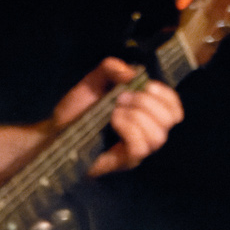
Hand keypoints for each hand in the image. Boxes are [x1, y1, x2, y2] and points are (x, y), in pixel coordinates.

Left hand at [53, 57, 183, 175]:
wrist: (55, 132)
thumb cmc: (77, 109)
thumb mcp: (93, 81)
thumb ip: (111, 69)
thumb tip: (132, 73)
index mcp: (146, 113)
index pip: (174, 109)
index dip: (166, 96)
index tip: (146, 86)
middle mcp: (147, 132)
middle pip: (170, 120)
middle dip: (147, 102)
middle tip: (122, 98)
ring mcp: (138, 149)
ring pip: (158, 136)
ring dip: (137, 116)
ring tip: (115, 110)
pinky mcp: (125, 161)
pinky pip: (140, 147)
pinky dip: (129, 128)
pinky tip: (113, 121)